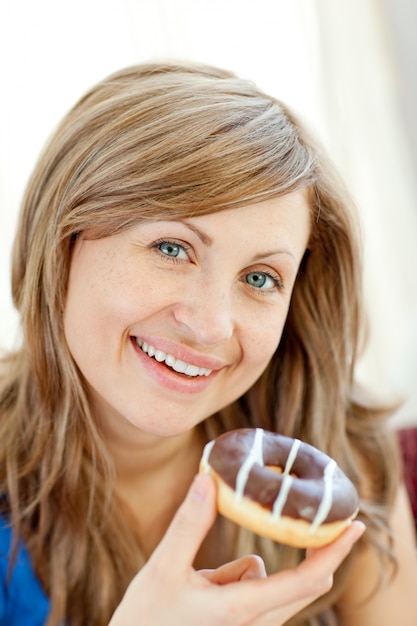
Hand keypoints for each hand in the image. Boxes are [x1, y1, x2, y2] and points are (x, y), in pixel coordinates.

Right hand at [109, 474, 364, 625]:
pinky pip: (251, 592)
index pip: (306, 580)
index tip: (355, 525)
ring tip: (208, 571)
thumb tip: (209, 479)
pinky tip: (204, 584)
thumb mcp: (162, 570)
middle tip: (328, 519)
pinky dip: (240, 578)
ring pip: (271, 586)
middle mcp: (252, 624)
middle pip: (303, 586)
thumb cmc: (145, 621)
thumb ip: (188, 526)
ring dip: (258, 568)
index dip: (335, 551)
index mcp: (241, 610)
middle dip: (319, 553)